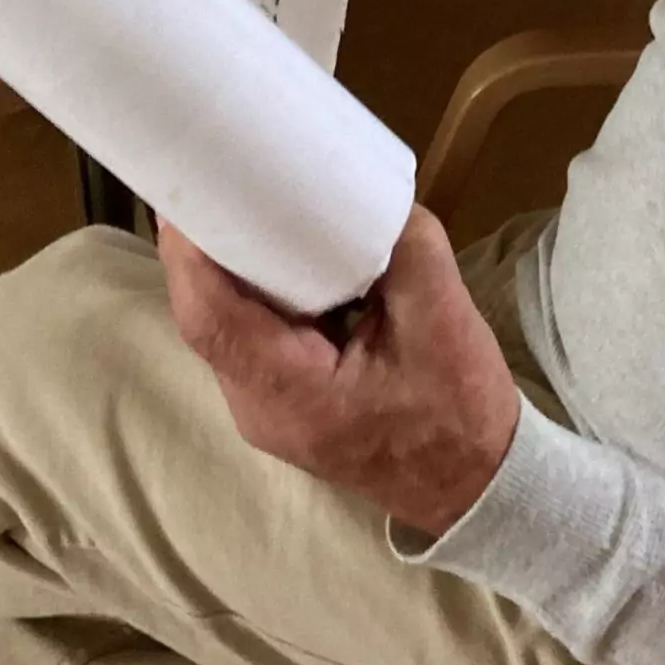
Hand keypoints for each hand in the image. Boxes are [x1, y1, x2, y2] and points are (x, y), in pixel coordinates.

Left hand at [158, 209, 519, 538]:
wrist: (474, 486)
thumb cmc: (460, 413)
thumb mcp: (445, 321)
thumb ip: (407, 250)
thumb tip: (371, 196)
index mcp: (290, 394)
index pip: (211, 320)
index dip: (190, 255)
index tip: (191, 191)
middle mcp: (258, 408)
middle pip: (207, 318)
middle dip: (206, 248)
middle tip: (220, 178)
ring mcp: (265, 410)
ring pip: (225, 326)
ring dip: (230, 268)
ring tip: (243, 201)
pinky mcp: (283, 401)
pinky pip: (250, 336)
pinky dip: (257, 291)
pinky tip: (278, 251)